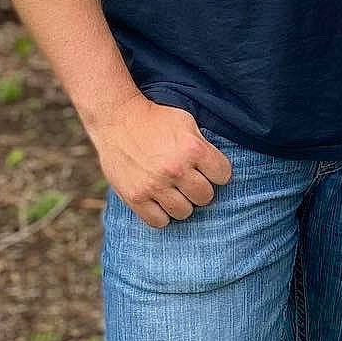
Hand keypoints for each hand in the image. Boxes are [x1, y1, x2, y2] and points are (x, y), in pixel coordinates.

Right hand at [87, 94, 232, 228]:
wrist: (118, 119)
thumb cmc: (156, 119)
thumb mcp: (187, 122)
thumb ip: (203, 145)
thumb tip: (217, 167)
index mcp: (192, 148)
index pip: (223, 175)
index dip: (218, 172)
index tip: (209, 169)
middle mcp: (175, 169)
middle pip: (205, 196)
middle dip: (200, 188)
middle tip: (190, 181)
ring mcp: (154, 186)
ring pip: (184, 212)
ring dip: (182, 203)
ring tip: (175, 191)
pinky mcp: (135, 198)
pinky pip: (159, 221)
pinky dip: (162, 215)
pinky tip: (160, 201)